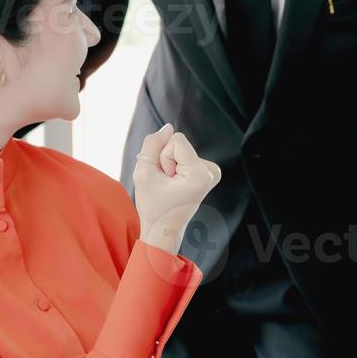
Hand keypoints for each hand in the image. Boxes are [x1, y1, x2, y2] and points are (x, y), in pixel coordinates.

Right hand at [132, 124, 220, 253]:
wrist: (163, 229)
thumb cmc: (152, 205)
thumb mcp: (143, 173)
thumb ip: (152, 144)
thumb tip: (168, 127)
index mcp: (200, 174)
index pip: (177, 139)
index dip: (163, 156)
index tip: (164, 178)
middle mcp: (212, 172)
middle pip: (179, 143)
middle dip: (167, 160)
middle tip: (166, 185)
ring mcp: (213, 172)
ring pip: (181, 149)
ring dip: (171, 165)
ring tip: (170, 186)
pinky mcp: (209, 172)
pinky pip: (186, 155)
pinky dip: (177, 167)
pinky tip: (176, 184)